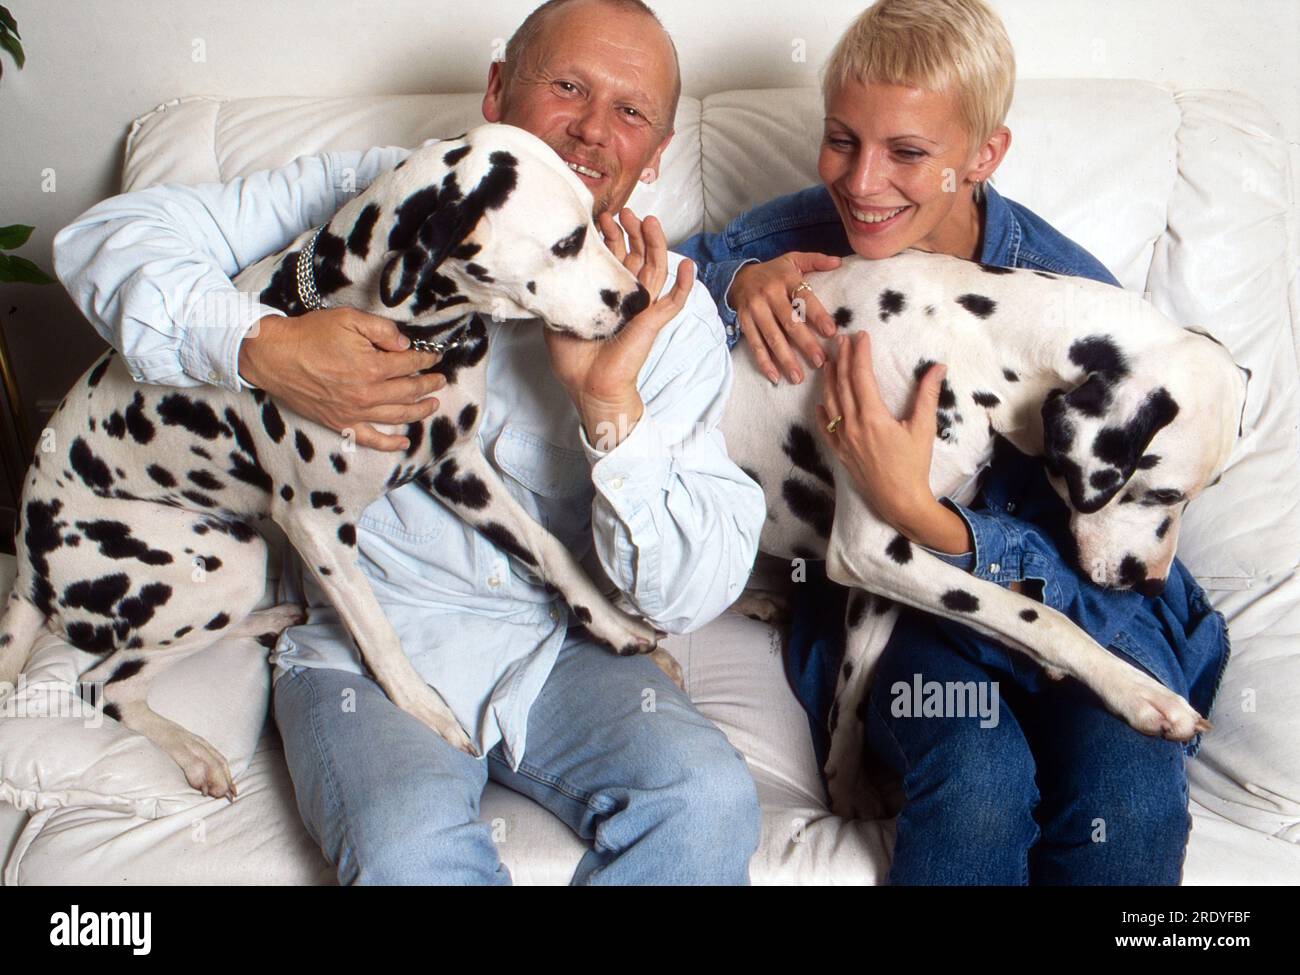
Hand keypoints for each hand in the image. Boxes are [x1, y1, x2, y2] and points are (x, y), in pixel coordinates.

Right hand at [237, 308, 445, 450]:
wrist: (275, 356)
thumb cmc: (310, 335)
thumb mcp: (349, 319)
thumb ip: (382, 330)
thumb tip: (405, 345)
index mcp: (372, 367)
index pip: (409, 364)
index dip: (426, 360)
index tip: (435, 357)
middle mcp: (367, 394)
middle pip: (409, 391)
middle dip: (429, 385)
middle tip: (440, 380)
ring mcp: (354, 412)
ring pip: (397, 415)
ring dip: (419, 411)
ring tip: (433, 404)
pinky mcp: (340, 423)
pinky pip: (370, 439)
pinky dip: (389, 444)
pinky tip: (403, 443)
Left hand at [548, 208, 693, 448]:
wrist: (589, 386)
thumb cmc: (575, 360)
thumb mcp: (558, 318)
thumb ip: (561, 295)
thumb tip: (550, 273)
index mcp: (610, 297)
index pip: (616, 259)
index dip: (612, 237)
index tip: (601, 218)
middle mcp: (629, 299)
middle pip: (638, 257)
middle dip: (632, 232)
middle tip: (625, 212)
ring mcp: (644, 310)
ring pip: (657, 269)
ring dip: (655, 244)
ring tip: (650, 221)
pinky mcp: (653, 322)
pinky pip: (674, 302)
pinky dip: (684, 284)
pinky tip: (688, 265)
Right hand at [729, 251, 842, 384]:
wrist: (738, 276)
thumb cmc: (774, 272)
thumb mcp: (793, 259)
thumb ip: (816, 261)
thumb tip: (838, 262)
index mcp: (786, 278)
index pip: (805, 298)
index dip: (818, 315)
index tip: (831, 332)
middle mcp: (769, 294)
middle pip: (789, 322)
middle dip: (805, 344)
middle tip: (820, 361)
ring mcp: (755, 309)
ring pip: (772, 337)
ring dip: (786, 359)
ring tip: (798, 377)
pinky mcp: (744, 322)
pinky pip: (755, 344)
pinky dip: (764, 362)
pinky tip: (775, 376)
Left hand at [816, 332, 969, 553]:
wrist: (899, 500)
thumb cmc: (914, 465)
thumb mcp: (923, 428)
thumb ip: (927, 396)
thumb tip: (938, 367)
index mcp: (872, 416)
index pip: (861, 375)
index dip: (860, 353)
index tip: (861, 335)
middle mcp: (852, 425)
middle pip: (842, 384)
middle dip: (841, 358)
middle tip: (840, 338)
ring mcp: (843, 439)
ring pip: (830, 402)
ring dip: (828, 379)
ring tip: (828, 361)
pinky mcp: (840, 452)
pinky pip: (826, 427)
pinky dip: (822, 411)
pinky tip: (821, 401)